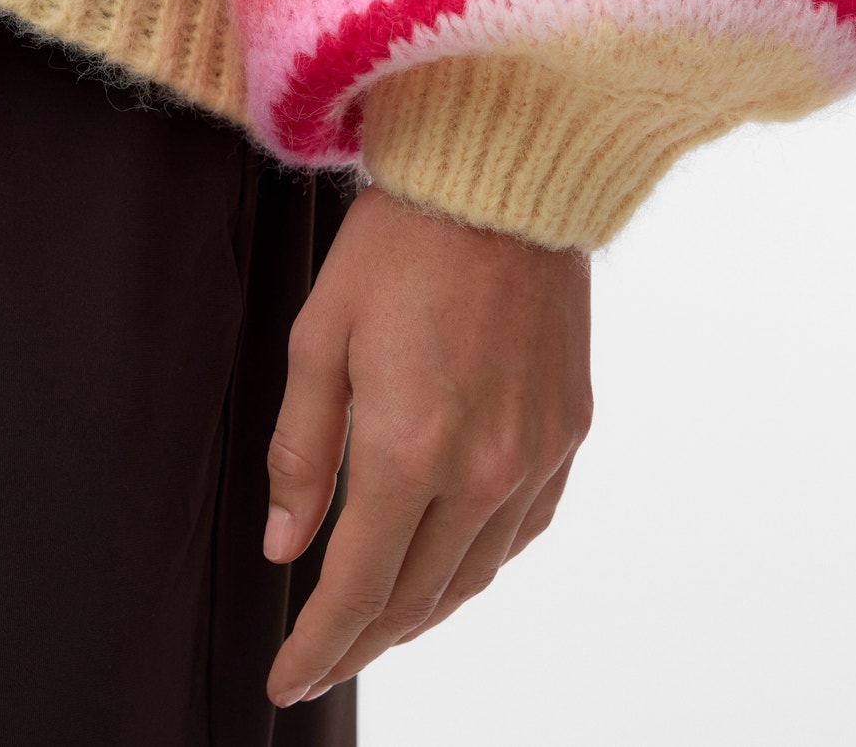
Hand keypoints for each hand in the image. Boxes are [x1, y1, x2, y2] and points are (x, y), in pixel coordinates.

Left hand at [262, 182, 592, 706]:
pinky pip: (525, 528)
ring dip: (422, 611)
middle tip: (321, 658)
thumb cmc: (399, 242)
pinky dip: (481, 562)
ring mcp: (535, 452)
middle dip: (362, 639)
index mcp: (409, 447)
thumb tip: (287, 545)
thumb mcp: (320, 337)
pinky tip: (454, 563)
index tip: (287, 677)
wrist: (501, 178)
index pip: (357, 588)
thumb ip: (303, 451)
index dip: (318, 647)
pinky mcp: (568, 429)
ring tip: (379, 623)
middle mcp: (482, 467)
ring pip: (475, 574)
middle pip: (416, 595)